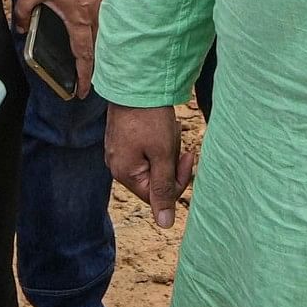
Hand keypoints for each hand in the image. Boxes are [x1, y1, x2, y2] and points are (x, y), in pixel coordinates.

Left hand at [17, 0, 102, 89]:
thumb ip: (24, 10)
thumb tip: (21, 27)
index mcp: (80, 17)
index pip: (84, 54)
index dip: (84, 76)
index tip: (83, 91)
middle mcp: (96, 13)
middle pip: (98, 47)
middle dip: (93, 66)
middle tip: (87, 80)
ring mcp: (103, 1)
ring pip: (103, 32)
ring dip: (98, 48)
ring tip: (90, 59)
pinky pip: (105, 17)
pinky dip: (100, 30)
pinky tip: (91, 28)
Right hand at [106, 101, 190, 228]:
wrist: (135, 81)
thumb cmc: (149, 118)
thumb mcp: (162, 155)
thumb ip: (164, 189)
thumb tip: (165, 224)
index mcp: (125, 174)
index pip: (158, 195)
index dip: (178, 180)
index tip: (188, 155)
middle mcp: (118, 166)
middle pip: (156, 179)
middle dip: (170, 161)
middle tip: (174, 138)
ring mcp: (119, 152)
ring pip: (154, 162)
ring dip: (166, 148)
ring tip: (166, 127)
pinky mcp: (123, 139)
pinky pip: (147, 149)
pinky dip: (158, 140)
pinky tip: (160, 124)